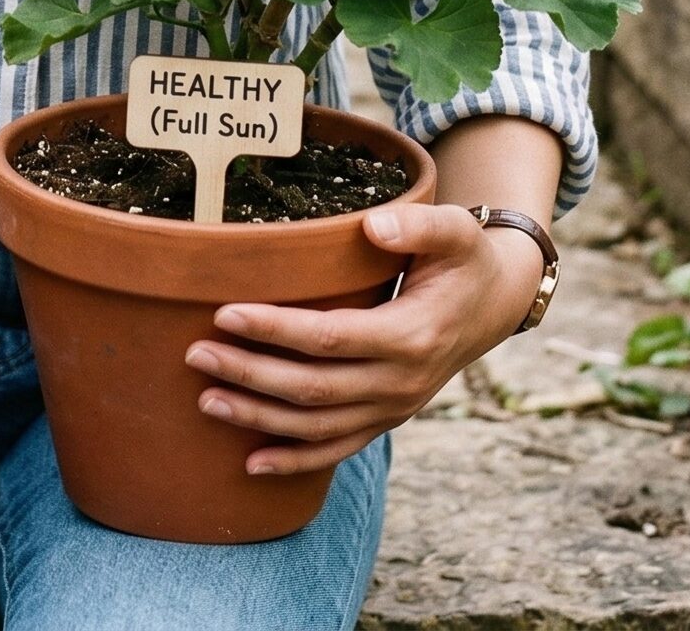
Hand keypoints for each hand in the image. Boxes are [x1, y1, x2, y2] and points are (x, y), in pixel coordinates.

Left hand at [182, 202, 542, 476]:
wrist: (494, 304)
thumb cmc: (464, 259)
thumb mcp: (456, 231)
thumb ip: (418, 226)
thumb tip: (373, 227)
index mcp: (410, 336)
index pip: (329, 337)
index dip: (275, 329)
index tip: (225, 313)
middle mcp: (400, 382)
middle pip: (313, 387)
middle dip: (250, 374)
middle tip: (195, 354)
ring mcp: (393, 408)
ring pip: (317, 425)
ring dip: (259, 417)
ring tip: (205, 400)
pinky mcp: (385, 418)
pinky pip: (337, 449)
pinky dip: (294, 460)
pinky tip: (250, 462)